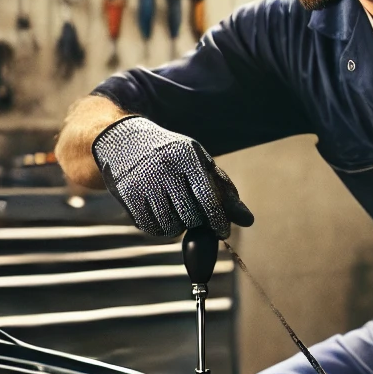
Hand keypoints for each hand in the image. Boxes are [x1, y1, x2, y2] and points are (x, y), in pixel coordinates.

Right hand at [92, 115, 253, 237]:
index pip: (208, 199)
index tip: (223, 232)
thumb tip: (248, 221)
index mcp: (187, 158)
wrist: (124, 141)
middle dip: (197, 223)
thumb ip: (224, 190)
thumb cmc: (172, 155)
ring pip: (169, 226)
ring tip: (176, 212)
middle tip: (195, 217)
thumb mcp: (199, 162)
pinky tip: (160, 215)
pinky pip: (150, 228)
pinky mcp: (128, 196)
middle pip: (190, 216)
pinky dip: (159, 229)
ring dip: (177, 227)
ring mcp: (144, 183)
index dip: (218, 221)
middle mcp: (165, 169)